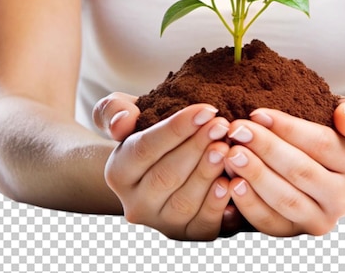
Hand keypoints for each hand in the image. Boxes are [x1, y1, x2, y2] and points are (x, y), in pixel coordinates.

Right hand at [92, 93, 232, 240]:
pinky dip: (217, 204)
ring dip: (207, 174)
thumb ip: (114, 111)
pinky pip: (202, 224)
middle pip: (165, 176)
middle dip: (197, 148)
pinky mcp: (187, 234)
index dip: (177, 128)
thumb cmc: (146, 129)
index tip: (206, 110)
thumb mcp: (123, 112)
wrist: (162, 160)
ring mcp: (161, 222)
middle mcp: (136, 203)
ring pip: (184, 202)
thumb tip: (121, 123)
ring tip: (226, 148)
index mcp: (118, 172)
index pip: (145, 149)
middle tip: (221, 126)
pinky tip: (230, 181)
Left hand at [222, 97, 344, 236]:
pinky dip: (249, 205)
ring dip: (255, 176)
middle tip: (236, 130)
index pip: (320, 143)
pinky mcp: (299, 233)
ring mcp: (322, 219)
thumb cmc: (333, 133)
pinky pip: (272, 223)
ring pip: (286, 200)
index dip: (287, 128)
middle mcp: (343, 196)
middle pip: (301, 171)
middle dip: (265, 148)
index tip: (256, 113)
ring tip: (230, 154)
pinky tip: (231, 183)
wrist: (334, 173)